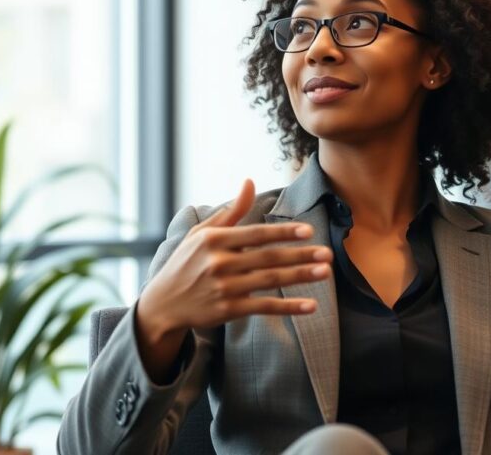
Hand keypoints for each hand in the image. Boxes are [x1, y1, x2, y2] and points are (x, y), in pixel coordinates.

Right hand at [135, 179, 331, 381]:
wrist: (162, 304)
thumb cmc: (186, 262)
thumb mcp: (202, 233)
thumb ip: (231, 211)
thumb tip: (250, 181)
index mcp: (214, 240)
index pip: (256, 234)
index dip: (283, 232)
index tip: (309, 230)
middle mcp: (219, 263)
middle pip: (268, 258)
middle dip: (301, 255)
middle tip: (329, 254)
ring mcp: (224, 288)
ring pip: (270, 281)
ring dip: (300, 277)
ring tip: (325, 272)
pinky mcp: (228, 311)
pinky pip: (264, 307)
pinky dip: (289, 307)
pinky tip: (310, 306)